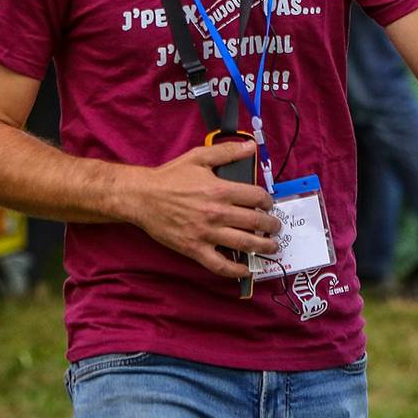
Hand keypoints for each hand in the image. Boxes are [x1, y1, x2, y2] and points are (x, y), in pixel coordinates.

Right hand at [123, 141, 280, 278]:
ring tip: (271, 247)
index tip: (268, 204)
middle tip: (275, 227)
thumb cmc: (169, 177)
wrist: (142, 197)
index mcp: (220, 190)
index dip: (268, 201)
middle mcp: (217, 213)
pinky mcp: (195, 249)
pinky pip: (220, 265)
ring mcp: (206, 233)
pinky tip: (245, 269)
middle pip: (256, 222)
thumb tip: (250, 146)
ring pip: (244, 244)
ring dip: (263, 247)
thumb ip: (226, 152)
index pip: (256, 197)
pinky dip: (236, 270)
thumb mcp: (198, 157)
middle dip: (271, 226)